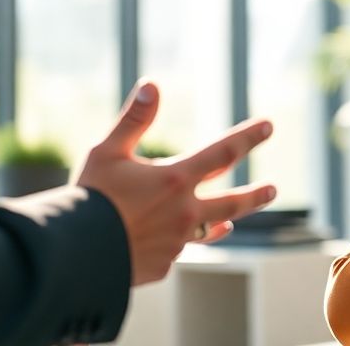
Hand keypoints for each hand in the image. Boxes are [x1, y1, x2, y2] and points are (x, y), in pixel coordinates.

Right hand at [76, 80, 276, 285]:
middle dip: (255, 194)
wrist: (76, 255)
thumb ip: (134, 120)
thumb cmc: (90, 198)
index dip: (248, 137)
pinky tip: (183, 240)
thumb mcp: (107, 151)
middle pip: (232, 202)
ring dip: (225, 221)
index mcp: (175, 179)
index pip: (222, 152)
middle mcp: (185, 212)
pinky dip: (182, 240)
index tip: (268, 126)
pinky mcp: (163, 265)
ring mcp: (177, 242)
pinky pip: (177, 250)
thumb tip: (152, 85)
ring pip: (210, 229)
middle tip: (273, 189)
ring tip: (233, 222)